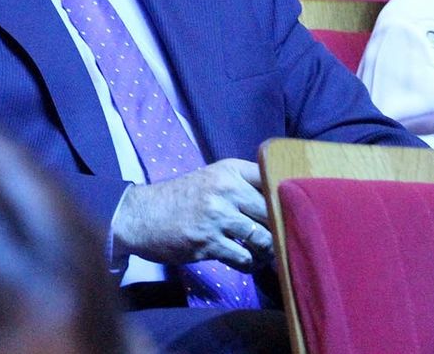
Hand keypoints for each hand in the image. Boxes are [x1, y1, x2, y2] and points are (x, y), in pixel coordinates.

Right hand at [111, 159, 273, 272]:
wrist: (142, 216)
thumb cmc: (181, 198)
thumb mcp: (211, 179)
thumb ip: (241, 185)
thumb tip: (279, 203)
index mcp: (228, 170)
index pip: (270, 178)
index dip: (284, 196)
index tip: (291, 209)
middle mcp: (225, 189)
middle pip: (271, 211)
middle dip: (279, 228)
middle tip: (282, 238)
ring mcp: (216, 217)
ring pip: (261, 238)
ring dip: (266, 251)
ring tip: (265, 254)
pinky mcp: (208, 243)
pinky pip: (243, 258)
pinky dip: (250, 264)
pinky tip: (247, 262)